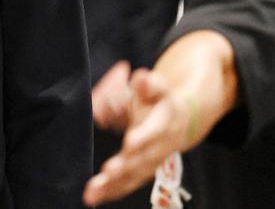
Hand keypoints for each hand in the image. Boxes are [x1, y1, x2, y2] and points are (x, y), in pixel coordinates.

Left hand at [83, 69, 192, 204]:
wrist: (182, 122)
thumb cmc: (162, 101)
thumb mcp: (159, 88)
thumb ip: (150, 84)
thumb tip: (141, 77)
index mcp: (164, 124)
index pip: (154, 132)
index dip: (144, 138)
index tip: (130, 143)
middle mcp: (159, 148)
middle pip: (143, 160)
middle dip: (125, 167)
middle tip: (107, 172)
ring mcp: (151, 163)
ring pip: (134, 177)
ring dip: (114, 186)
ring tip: (92, 192)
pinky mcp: (142, 172)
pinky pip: (127, 185)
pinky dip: (111, 192)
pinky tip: (93, 197)